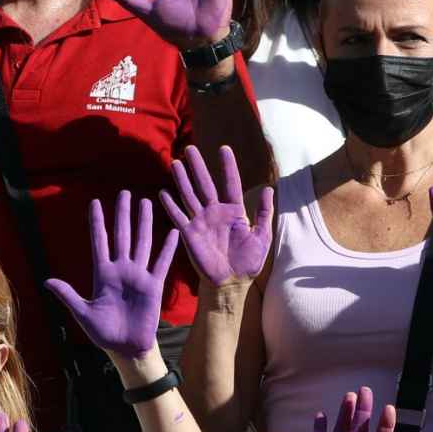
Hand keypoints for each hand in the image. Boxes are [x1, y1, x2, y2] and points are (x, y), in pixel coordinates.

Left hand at [46, 191, 181, 358]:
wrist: (127, 348)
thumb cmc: (104, 333)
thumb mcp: (82, 313)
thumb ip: (68, 294)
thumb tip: (47, 281)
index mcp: (102, 274)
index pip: (99, 242)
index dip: (97, 222)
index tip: (95, 203)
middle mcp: (121, 270)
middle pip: (122, 235)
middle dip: (123, 214)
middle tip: (125, 193)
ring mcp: (138, 276)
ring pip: (142, 242)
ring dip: (144, 223)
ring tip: (146, 202)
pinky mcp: (154, 286)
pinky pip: (161, 263)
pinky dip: (167, 248)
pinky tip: (172, 231)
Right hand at [160, 145, 272, 287]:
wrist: (231, 283)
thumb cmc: (248, 262)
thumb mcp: (262, 236)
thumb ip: (264, 213)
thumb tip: (269, 189)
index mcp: (234, 211)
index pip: (230, 183)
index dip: (227, 166)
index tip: (223, 148)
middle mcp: (215, 213)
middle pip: (205, 184)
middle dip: (197, 166)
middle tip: (189, 148)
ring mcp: (201, 222)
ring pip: (189, 195)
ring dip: (182, 179)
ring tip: (175, 162)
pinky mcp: (190, 234)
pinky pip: (178, 216)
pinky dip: (170, 205)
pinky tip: (163, 193)